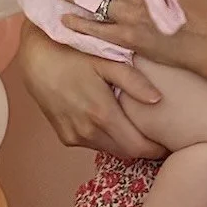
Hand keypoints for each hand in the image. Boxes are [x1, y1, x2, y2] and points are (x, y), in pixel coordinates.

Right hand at [18, 21, 166, 158]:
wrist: (36, 57)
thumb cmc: (75, 53)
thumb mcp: (106, 61)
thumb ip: (133, 81)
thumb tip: (158, 100)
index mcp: (102, 115)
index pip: (138, 147)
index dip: (156, 149)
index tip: (171, 141)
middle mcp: (88, 131)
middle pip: (126, 152)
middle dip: (144, 147)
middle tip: (160, 135)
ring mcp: (74, 136)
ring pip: (109, 149)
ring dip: (125, 143)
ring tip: (139, 127)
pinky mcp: (65, 136)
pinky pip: (93, 143)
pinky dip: (107, 138)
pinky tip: (113, 121)